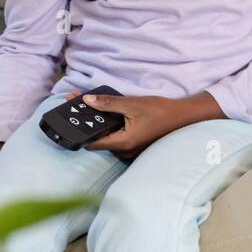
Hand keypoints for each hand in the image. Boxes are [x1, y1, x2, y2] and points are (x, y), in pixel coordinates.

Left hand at [65, 91, 226, 161]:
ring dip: (98, 122)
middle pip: (99, 139)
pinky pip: (116, 136)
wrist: (183, 116)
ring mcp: (130, 150)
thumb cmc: (160, 111)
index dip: (79, 130)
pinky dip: (109, 125)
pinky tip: (105, 112)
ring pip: (107, 137)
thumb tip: (86, 100)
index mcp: (123, 143)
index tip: (69, 117)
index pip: (92, 142)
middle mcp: (125, 151)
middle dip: (87, 122)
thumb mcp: (132, 104)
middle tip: (75, 104)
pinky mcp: (135, 145)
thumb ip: (108, 104)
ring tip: (86, 104)